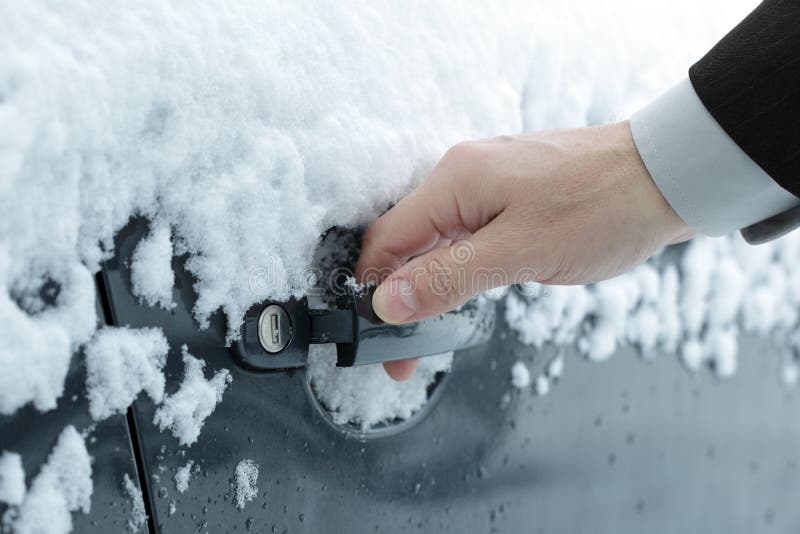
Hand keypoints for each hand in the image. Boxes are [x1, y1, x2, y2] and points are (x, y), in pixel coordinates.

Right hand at [355, 121, 692, 380]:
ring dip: (428, 286)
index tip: (377, 337)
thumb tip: (388, 302)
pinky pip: (465, 232)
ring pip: (437, 240)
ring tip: (428, 334)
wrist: (667, 176)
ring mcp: (488, 181)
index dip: (372, 291)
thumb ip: (447, 277)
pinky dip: (456, 267)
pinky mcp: (511, 193)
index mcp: (454, 181)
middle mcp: (463, 174)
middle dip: (398, 298)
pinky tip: (458, 293)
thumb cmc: (601, 208)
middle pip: (407, 241)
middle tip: (404, 353)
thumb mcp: (518, 253)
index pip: (387, 239)